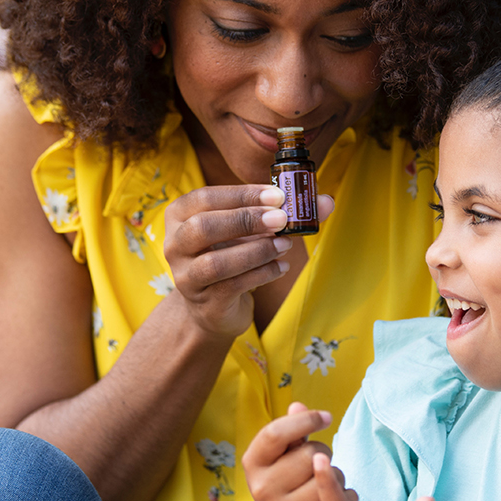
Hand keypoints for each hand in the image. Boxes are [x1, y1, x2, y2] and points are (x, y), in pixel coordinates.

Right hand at [162, 185, 333, 339]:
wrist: (214, 306)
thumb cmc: (232, 254)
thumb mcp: (252, 229)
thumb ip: (286, 213)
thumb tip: (326, 202)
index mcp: (180, 215)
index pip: (205, 197)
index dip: (242, 195)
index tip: (277, 195)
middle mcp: (174, 245)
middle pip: (203, 227)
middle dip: (245, 220)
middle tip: (281, 219)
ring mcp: (186, 277)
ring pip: (216, 262)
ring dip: (256, 251)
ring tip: (285, 245)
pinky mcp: (204, 303)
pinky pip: (232, 287)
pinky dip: (262, 274)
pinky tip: (281, 267)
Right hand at [240, 402, 338, 500]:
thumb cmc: (284, 481)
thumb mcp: (280, 455)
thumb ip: (291, 429)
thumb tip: (298, 406)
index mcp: (253, 464)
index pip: (275, 433)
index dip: (305, 420)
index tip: (325, 417)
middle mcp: (263, 490)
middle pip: (310, 454)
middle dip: (323, 453)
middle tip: (318, 464)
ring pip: (330, 479)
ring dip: (337, 477)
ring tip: (324, 484)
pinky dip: (346, 498)